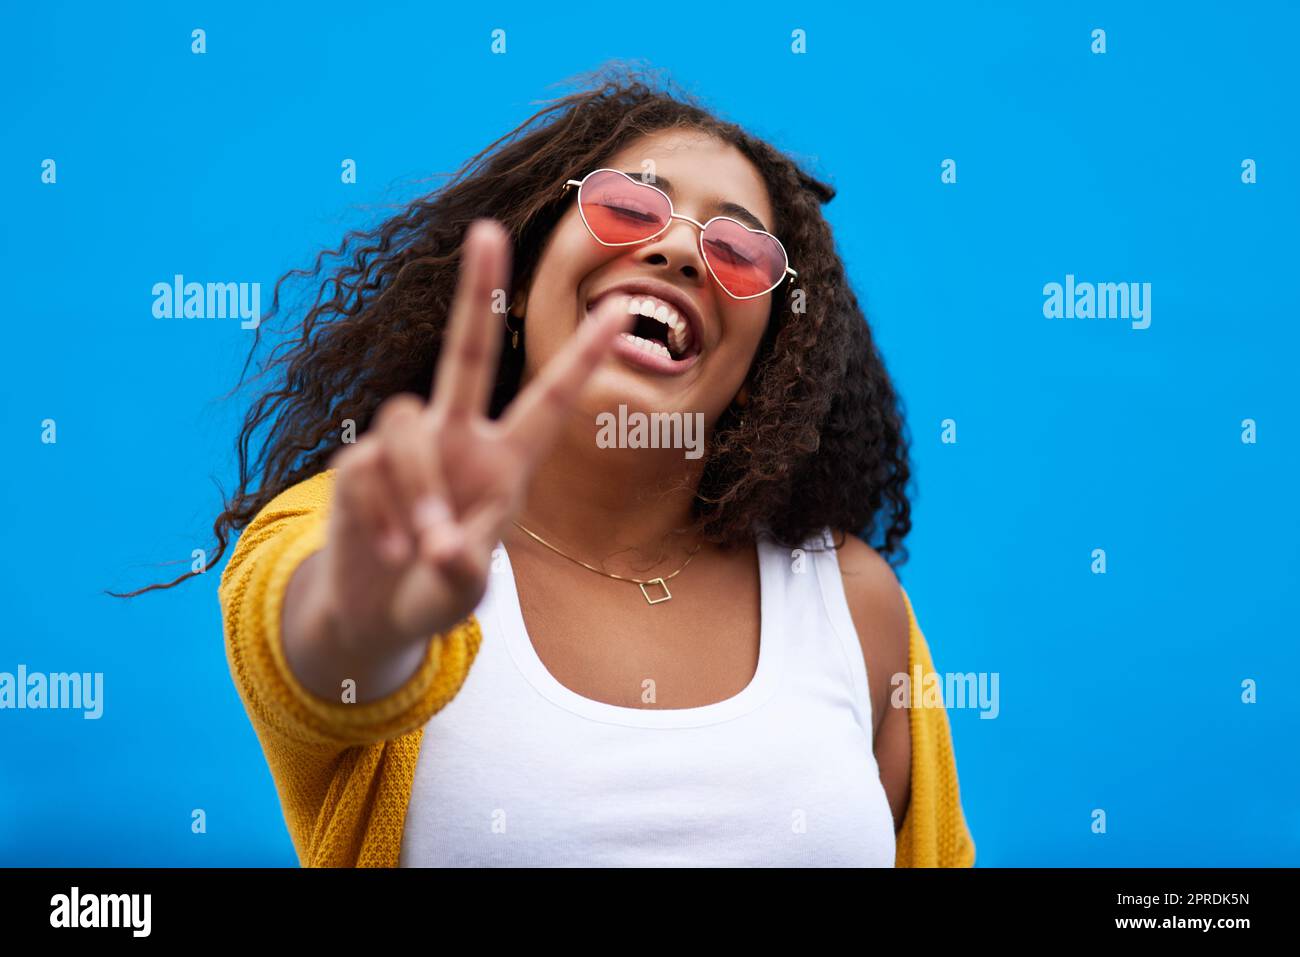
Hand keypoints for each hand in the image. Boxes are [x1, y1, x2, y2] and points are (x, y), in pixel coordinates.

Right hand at [315, 218, 629, 651]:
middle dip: (476, 292)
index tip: (620, 310)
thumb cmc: (436, 592)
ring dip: (418, 488)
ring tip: (422, 550)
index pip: (549, 402)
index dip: (582, 358)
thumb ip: (463, 569)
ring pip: (404, 425)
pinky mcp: (356, 462)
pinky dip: (382, 514)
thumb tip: (442, 548)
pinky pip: (367, 467)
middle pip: (464, 354)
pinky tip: (391, 551)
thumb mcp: (463, 590)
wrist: (376, 614)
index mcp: (504, 462)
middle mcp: (456, 438)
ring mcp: (404, 446)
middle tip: (487, 231)